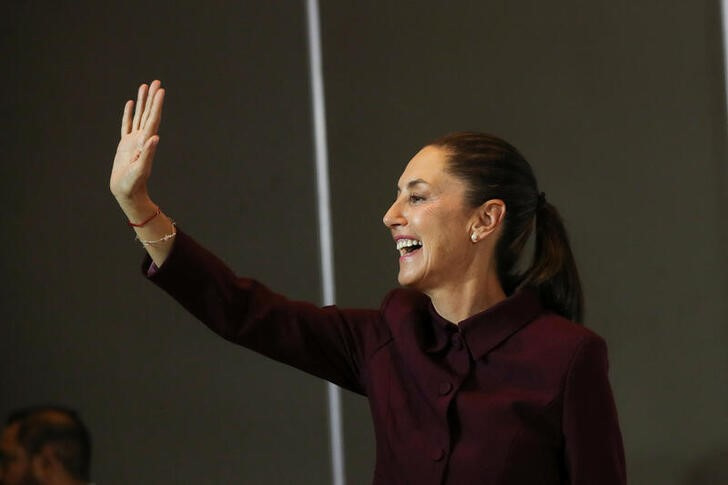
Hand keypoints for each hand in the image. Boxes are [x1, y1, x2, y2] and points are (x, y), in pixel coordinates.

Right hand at [110, 80, 164, 203]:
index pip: (153, 119)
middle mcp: (142, 139)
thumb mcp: (140, 169)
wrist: (127, 192)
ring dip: (142, 102)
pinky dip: (129, 114)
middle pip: (148, 114)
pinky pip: (127, 125)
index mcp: (146, 143)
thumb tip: (155, 138)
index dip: (157, 105)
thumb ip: (148, 153)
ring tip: (144, 86)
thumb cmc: (133, 184)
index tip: (160, 90)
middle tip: (156, 82)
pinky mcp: (125, 145)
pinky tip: (130, 104)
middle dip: (152, 98)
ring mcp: (134, 141)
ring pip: (139, 116)